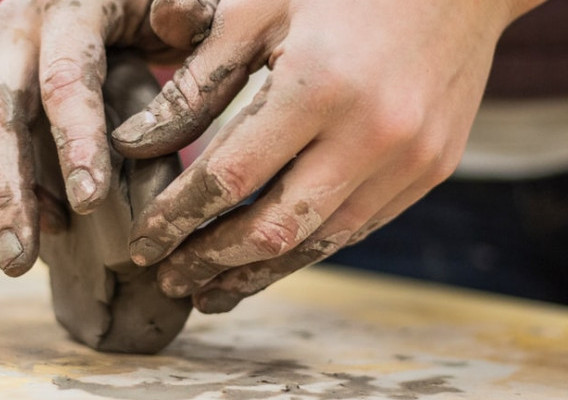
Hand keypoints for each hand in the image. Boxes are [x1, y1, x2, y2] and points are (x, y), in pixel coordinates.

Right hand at [0, 0, 216, 276]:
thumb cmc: (152, 12)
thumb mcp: (183, 10)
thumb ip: (191, 20)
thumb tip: (173, 22)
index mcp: (71, 6)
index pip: (66, 77)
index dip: (76, 142)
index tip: (90, 203)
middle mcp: (16, 27)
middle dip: (9, 194)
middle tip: (17, 261)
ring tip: (36, 239)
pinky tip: (17, 208)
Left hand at [111, 0, 545, 311]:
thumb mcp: (259, 8)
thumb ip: (197, 80)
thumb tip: (135, 143)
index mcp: (319, 86)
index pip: (230, 178)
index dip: (178, 218)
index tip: (142, 244)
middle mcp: (372, 134)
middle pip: (274, 228)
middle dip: (211, 261)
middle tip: (167, 279)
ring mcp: (410, 159)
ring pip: (319, 243)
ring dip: (258, 273)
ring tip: (210, 291)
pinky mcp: (432, 169)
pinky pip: (358, 226)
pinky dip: (307, 248)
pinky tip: (270, 257)